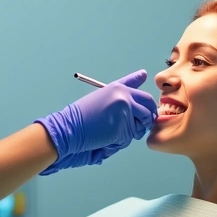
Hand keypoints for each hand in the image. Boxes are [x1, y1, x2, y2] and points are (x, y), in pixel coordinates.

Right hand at [35, 70, 157, 174]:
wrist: (68, 129)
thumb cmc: (80, 119)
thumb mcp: (98, 100)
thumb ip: (116, 98)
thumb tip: (133, 101)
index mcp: (116, 88)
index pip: (133, 83)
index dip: (138, 80)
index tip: (143, 75)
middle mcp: (123, 96)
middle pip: (148, 105)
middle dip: (147, 116)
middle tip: (140, 123)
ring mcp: (125, 111)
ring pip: (141, 125)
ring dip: (132, 132)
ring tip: (112, 131)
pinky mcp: (123, 126)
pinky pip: (130, 138)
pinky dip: (120, 141)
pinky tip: (106, 138)